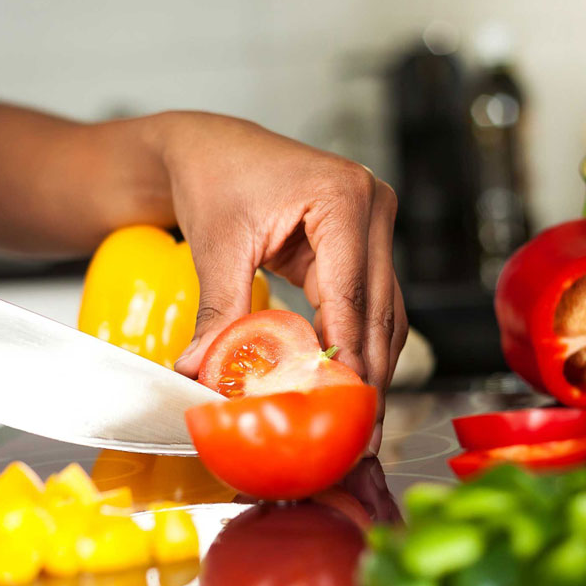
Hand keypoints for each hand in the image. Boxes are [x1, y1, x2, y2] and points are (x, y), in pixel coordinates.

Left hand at [161, 112, 407, 443]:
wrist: (210, 149)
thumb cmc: (214, 176)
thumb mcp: (217, 245)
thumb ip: (219, 310)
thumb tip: (202, 370)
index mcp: (343, 197)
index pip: (351, 295)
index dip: (349, 358)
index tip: (343, 409)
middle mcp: (372, 208)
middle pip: (379, 310)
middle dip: (368, 377)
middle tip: (361, 436)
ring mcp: (372, 226)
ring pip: (383, 313)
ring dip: (370, 368)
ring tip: (360, 425)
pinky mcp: (359, 245)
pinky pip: (366, 304)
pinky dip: (357, 345)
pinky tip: (346, 386)